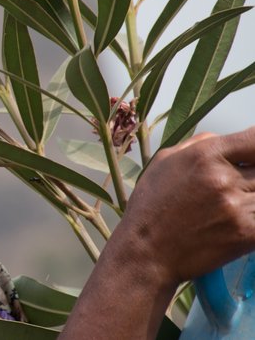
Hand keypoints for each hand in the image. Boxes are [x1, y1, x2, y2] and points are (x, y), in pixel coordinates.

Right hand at [121, 127, 254, 284]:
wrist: (146, 251)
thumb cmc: (151, 205)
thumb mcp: (165, 161)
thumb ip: (200, 144)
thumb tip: (229, 139)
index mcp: (205, 155)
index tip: (253, 155)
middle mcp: (225, 178)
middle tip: (243, 184)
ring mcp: (238, 207)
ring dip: (253, 197)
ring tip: (236, 201)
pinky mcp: (248, 234)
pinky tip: (241, 218)